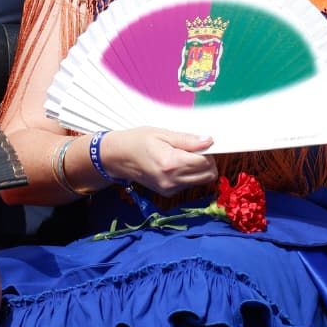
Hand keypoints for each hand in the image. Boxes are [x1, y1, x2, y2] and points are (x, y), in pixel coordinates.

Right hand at [97, 128, 215, 196]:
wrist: (117, 157)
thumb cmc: (137, 141)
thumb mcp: (162, 134)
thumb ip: (188, 140)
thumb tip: (209, 141)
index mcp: (171, 163)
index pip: (206, 163)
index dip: (209, 152)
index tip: (202, 143)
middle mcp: (172, 180)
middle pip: (208, 175)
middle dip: (208, 161)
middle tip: (195, 149)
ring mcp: (170, 189)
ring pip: (201, 181)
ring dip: (200, 168)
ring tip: (184, 155)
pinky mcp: (168, 192)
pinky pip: (190, 184)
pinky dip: (190, 174)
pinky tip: (176, 164)